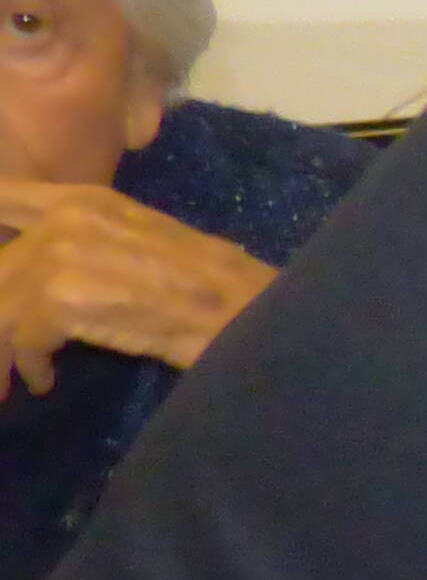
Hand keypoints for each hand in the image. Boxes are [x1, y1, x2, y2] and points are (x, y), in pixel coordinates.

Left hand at [0, 184, 274, 392]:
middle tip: (6, 354)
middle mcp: (65, 219)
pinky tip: (45, 382)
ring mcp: (61, 255)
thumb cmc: (213, 284)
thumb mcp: (144, 242)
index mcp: (85, 201)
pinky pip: (22, 337)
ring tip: (11, 380)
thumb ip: (89, 245)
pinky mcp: (63, 299)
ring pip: (0, 307)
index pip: (3, 198)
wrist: (248, 310)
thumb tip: (39, 280)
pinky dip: (29, 366)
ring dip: (4, 351)